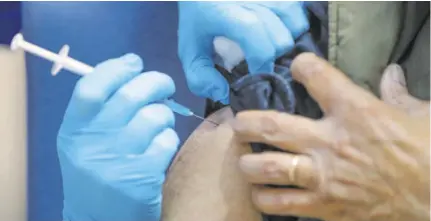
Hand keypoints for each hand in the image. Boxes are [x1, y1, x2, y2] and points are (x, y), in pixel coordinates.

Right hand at [57, 54, 179, 220]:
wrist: (97, 219)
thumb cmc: (93, 171)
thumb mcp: (83, 141)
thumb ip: (99, 109)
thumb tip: (132, 70)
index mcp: (74, 130)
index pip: (91, 87)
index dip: (116, 68)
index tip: (134, 62)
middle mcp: (93, 143)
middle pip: (131, 95)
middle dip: (156, 82)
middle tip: (164, 85)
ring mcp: (118, 161)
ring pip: (155, 116)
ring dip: (164, 115)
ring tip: (159, 124)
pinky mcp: (143, 177)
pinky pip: (167, 141)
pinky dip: (168, 139)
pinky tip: (161, 148)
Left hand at [178, 1, 308, 103]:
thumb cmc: (198, 17)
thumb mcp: (189, 49)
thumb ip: (200, 77)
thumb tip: (226, 94)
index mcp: (227, 13)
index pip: (259, 43)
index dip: (261, 66)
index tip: (256, 76)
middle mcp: (253, 0)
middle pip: (282, 40)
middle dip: (273, 57)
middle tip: (261, 61)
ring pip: (297, 25)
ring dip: (287, 39)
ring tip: (271, 43)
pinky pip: (302, 10)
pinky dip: (295, 24)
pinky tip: (280, 29)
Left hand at [231, 53, 429, 220]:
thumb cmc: (428, 153)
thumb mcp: (419, 116)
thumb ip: (397, 94)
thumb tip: (391, 74)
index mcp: (356, 112)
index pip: (318, 78)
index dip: (302, 67)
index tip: (297, 67)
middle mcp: (331, 143)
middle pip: (273, 126)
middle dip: (248, 123)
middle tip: (239, 123)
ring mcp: (324, 177)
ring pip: (269, 168)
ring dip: (249, 164)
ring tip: (244, 162)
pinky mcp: (325, 207)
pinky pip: (283, 205)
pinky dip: (266, 200)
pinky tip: (262, 195)